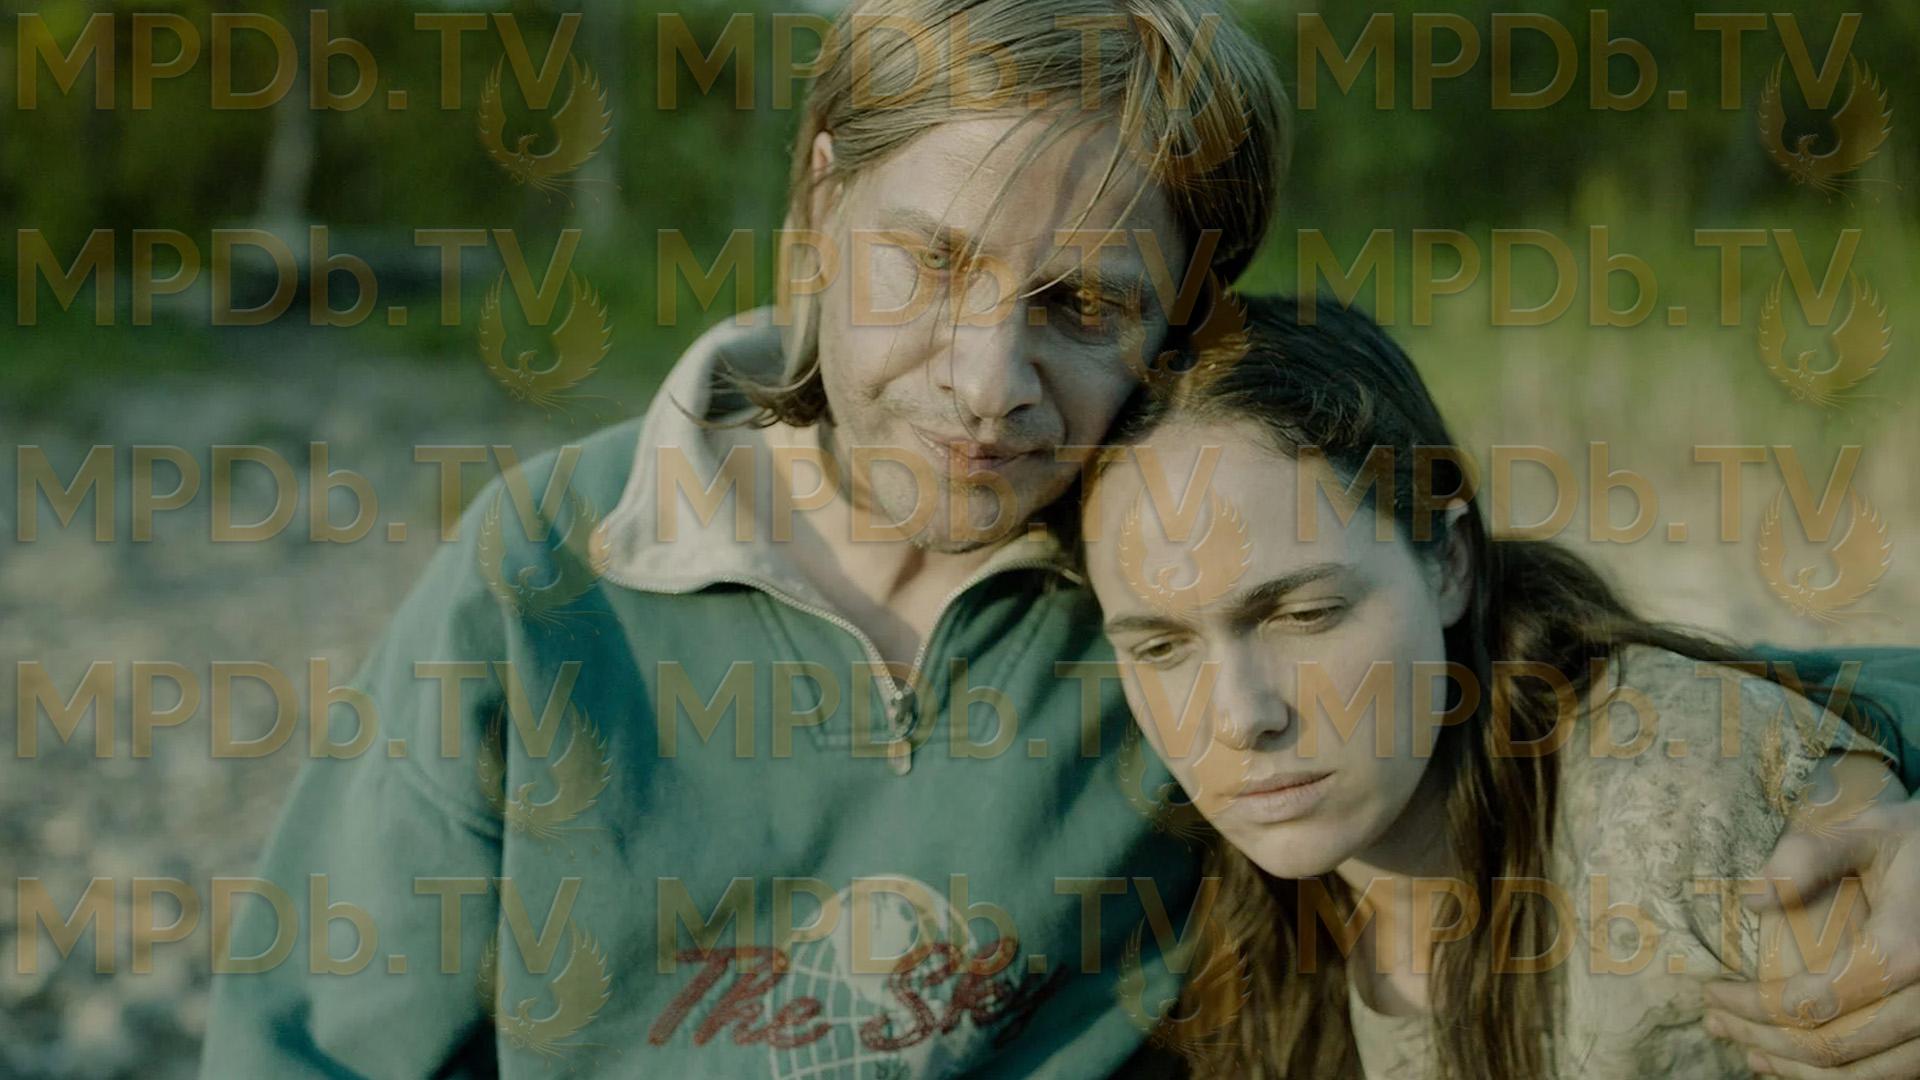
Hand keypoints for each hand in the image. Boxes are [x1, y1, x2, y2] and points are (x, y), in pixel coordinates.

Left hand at [1703, 753, 1919, 1077]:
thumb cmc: (1905, 846)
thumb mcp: (1864, 832)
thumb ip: (1809, 856)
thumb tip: (1752, 897)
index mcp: (1904, 950)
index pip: (1814, 1000)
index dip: (1754, 1006)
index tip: (1712, 993)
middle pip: (1834, 1045)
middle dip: (1763, 1039)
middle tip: (1715, 1022)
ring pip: (1862, 1074)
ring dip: (1795, 1070)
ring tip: (1745, 1050)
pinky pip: (1890, 1076)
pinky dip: (1837, 1079)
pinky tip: (1792, 1066)